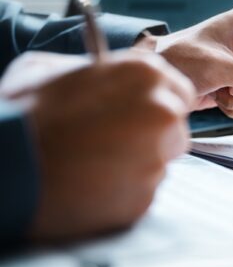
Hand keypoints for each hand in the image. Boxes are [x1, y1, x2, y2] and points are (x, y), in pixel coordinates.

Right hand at [12, 52, 194, 242]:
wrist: (3, 166)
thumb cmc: (21, 112)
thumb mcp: (48, 68)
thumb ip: (92, 70)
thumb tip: (102, 74)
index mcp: (145, 75)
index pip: (180, 91)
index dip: (158, 103)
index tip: (142, 113)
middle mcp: (162, 113)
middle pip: (174, 130)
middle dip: (152, 136)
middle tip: (112, 142)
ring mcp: (156, 158)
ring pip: (159, 164)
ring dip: (136, 166)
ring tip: (92, 165)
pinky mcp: (143, 198)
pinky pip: (141, 194)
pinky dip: (121, 193)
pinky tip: (88, 186)